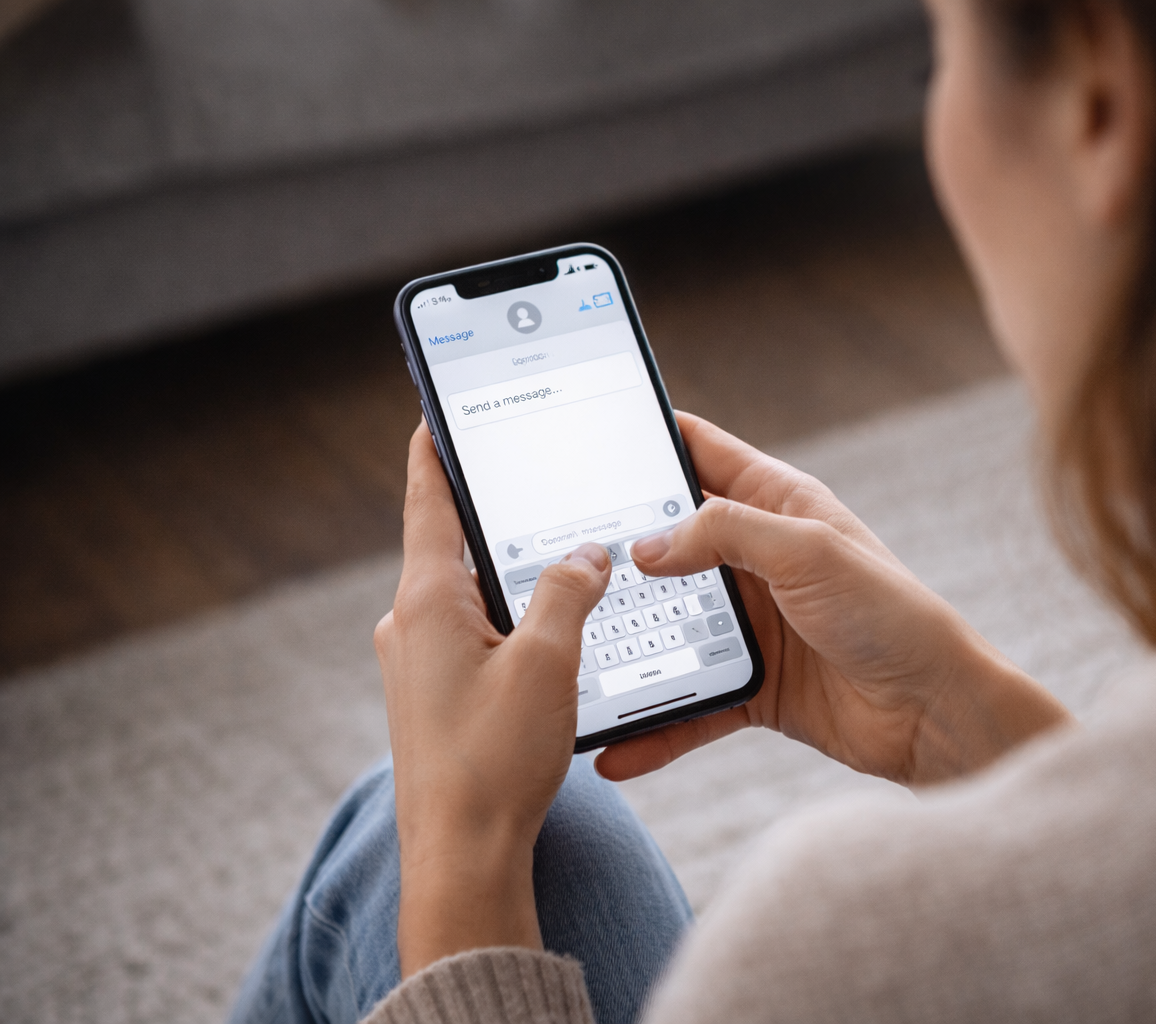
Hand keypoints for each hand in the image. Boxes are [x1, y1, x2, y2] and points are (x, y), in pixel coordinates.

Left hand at [374, 421, 610, 976]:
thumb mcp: (549, 663)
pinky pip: (474, 638)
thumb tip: (587, 554)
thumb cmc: (495, 761)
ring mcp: (417, 665)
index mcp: (427, 601)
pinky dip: (509, 624)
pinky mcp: (432, 698)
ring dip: (512, 580)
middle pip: (455, 546)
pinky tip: (551, 641)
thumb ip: (570, 592)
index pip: (428, 500)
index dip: (436, 450)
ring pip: (471, 597)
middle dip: (498, 518)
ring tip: (566, 567)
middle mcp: (410, 625)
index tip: (438, 410)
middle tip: (539, 485)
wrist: (461, 856)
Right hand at [594, 413, 1071, 786]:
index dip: (648, 439)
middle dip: (616, 550)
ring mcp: (755, 624)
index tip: (586, 441)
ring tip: (569, 650)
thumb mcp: (807, 552)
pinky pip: (692, 702)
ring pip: (672, 624)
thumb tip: (646, 544)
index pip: (700, 453)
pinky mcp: (755, 685)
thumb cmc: (892, 615)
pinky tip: (616, 748)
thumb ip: (724, 534)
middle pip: (670, 542)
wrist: (936, 712)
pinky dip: (657, 726)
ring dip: (628, 642)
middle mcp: (760, 559)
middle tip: (551, 555)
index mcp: (779, 505)